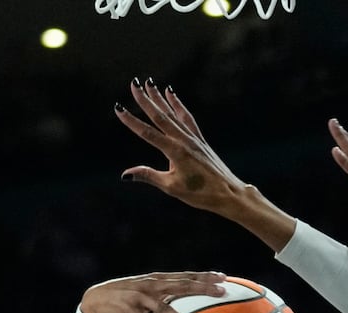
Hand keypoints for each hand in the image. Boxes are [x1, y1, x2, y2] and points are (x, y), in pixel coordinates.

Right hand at [79, 272, 226, 312]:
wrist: (96, 299)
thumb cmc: (128, 298)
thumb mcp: (149, 292)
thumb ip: (167, 294)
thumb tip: (191, 301)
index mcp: (158, 280)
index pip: (186, 276)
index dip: (204, 276)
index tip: (224, 278)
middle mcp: (151, 285)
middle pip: (181, 285)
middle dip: (202, 289)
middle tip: (221, 293)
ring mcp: (139, 296)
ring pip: (162, 306)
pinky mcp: (127, 309)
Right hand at [117, 81, 249, 214]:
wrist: (229, 193)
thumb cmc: (201, 194)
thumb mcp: (172, 187)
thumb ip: (149, 176)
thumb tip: (125, 175)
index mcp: (175, 152)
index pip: (148, 133)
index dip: (132, 121)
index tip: (118, 108)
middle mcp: (184, 140)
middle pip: (160, 116)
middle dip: (145, 100)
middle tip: (134, 83)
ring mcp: (193, 138)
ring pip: (173, 114)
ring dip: (160, 98)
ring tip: (150, 83)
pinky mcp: (200, 140)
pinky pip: (187, 118)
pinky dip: (178, 105)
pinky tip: (172, 95)